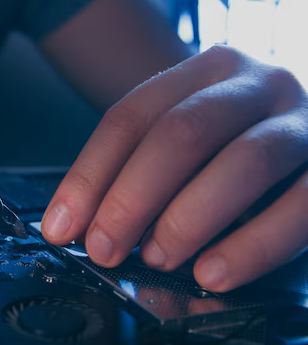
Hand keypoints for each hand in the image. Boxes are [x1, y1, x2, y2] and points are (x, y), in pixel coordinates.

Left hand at [42, 45, 307, 291]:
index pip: (130, 118)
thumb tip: (81, 226)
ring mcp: (300, 122)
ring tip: (157, 259)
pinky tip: (212, 273)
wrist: (304, 127)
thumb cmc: (227, 141)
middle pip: (181, 134)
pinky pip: (298, 209)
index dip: (89, 176)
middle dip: (132, 199)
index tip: (62, 226)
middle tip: (104, 248)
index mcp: (202, 72)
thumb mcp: (180, 139)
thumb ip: (136, 170)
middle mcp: (254, 85)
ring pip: (243, 163)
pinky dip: (251, 246)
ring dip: (187, 219)